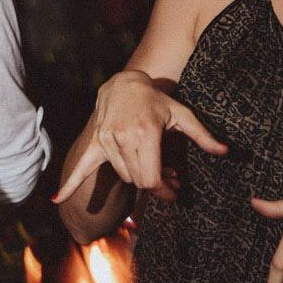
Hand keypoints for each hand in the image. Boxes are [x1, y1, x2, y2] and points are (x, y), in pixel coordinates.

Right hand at [52, 70, 226, 203]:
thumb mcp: (181, 114)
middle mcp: (123, 138)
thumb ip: (202, 135)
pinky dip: (71, 183)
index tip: (175, 193)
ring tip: (152, 170)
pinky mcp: (95, 142)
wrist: (124, 83)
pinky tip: (58, 199)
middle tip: (169, 180)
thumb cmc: (156, 100)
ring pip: (122, 175)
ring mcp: (106, 140)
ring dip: (136, 178)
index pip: (151, 177)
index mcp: (145, 134)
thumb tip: (225, 151)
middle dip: (155, 185)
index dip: (164, 190)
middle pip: (138, 179)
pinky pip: (82, 166)